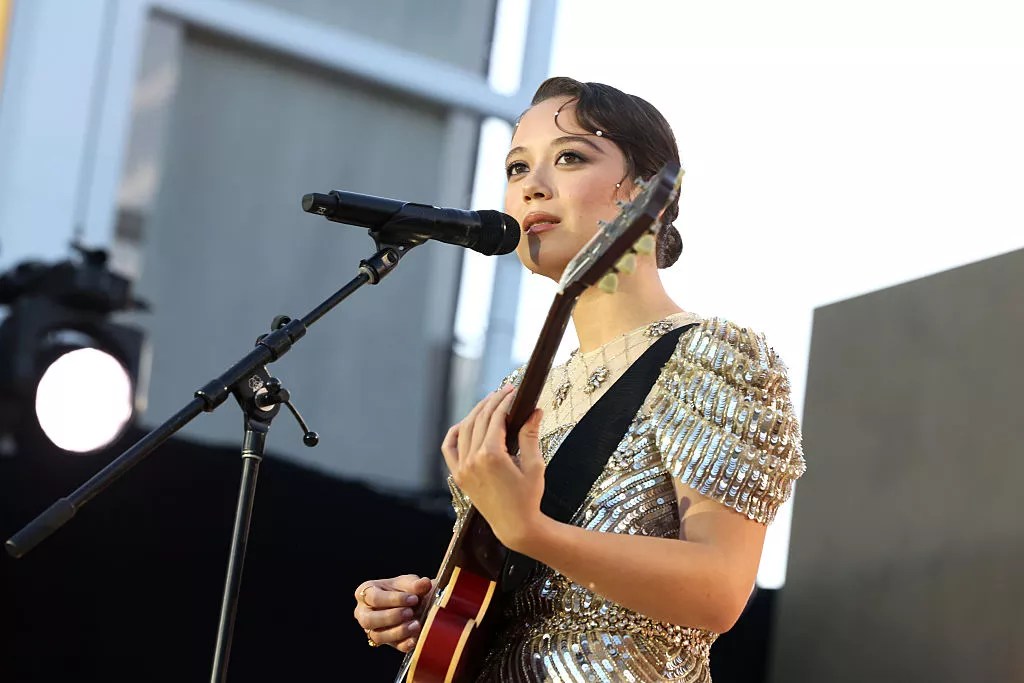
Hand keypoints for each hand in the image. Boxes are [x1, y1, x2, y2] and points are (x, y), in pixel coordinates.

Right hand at [353, 574, 433, 651]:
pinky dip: (405, 643)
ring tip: (416, 625)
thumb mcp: (409, 583)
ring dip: (398, 632)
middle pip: (369, 620)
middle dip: (391, 617)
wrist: (414, 603)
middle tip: (410, 612)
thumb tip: (425, 583)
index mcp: (365, 594)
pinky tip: (415, 638)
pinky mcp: (387, 643)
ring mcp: (373, 630)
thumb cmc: (404, 590)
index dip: (394, 599)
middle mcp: (364, 614)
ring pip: (377, 636)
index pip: (374, 598)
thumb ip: (416, 584)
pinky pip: (394, 646)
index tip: (414, 598)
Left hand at [441, 385, 545, 552]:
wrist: (515, 526)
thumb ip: (530, 435)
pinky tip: (466, 423)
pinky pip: (449, 448)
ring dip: (476, 413)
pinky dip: (456, 432)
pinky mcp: (458, 476)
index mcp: (491, 455)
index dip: (505, 401)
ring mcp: (462, 468)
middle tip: (505, 392)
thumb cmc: (528, 498)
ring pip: (464, 429)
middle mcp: (472, 460)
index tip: (514, 392)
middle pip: (480, 419)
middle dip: (493, 402)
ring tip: (490, 403)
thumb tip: (535, 411)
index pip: (496, 417)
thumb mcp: (535, 465)